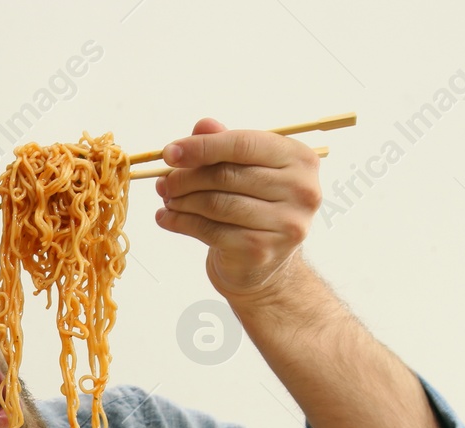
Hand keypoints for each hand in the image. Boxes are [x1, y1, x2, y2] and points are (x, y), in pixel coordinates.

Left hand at [152, 117, 322, 299]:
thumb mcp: (244, 170)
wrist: (263, 266)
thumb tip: (202, 126)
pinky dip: (181, 222)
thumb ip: (226, 144)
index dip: (202, 146)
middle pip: (227, 175)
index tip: (170, 153)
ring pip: (216, 203)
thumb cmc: (254, 207)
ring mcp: (284, 224)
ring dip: (181, 200)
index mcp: (301, 160)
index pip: (243, 144)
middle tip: (163, 182)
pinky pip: (210, 230)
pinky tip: (166, 218)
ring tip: (166, 198)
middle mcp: (301, 191)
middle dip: (186, 177)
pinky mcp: (261, 251)